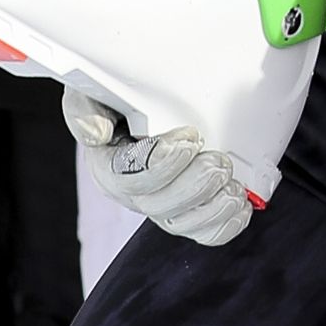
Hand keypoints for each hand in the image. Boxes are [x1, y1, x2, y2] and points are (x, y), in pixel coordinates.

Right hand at [65, 93, 253, 248]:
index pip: (129, 178)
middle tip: (219, 162)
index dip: (162, 165)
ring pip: (180, 223)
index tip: (190, 138)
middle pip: (157, 206)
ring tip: (233, 186)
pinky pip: (202, 232)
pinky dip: (224, 225)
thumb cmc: (115, 98)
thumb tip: (96, 134)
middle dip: (193, 187)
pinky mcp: (186, 210)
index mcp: (108, 165)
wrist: (139, 103)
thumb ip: (85, 110)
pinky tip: (241, 207)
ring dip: (211, 209)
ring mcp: (160, 204)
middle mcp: (132, 192)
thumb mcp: (91, 94)